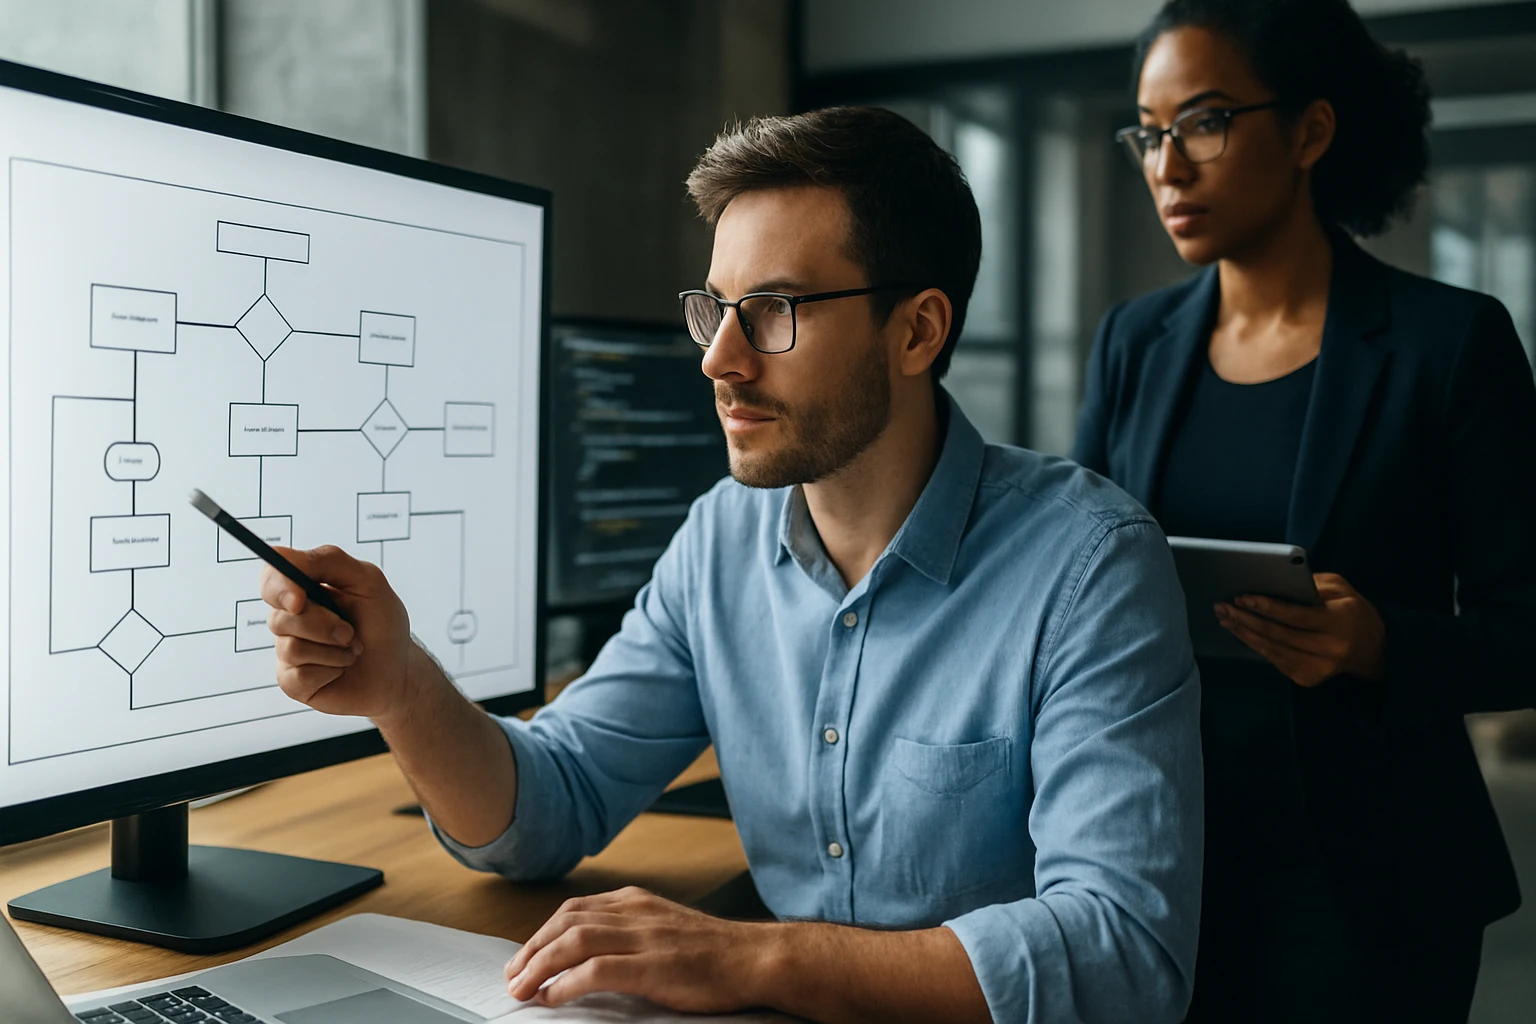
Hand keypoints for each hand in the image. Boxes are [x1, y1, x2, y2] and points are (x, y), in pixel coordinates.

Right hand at [261, 545, 414, 720]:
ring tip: (353, 649)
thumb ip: (329, 560)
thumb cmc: (382, 624)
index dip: (278, 587)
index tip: (298, 601)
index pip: (271, 579)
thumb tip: (282, 556)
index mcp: (304, 589)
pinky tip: (342, 668)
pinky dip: (331, 670)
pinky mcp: (292, 681)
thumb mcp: (368, 581)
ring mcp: (288, 650)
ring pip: (291, 648)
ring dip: (334, 650)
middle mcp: (291, 618)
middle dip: (322, 625)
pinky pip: (299, 676)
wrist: (397, 670)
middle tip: (350, 631)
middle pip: (279, 617)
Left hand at [504, 887, 773, 1011]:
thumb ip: (630, 934)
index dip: (541, 933)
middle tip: (512, 976)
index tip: (524, 957)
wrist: (755, 959)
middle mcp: (636, 912)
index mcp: (637, 902)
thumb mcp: (665, 929)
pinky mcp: (654, 966)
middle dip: (531, 949)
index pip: (574, 909)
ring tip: (522, 988)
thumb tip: (588, 956)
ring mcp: (645, 937)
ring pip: (574, 941)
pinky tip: (554, 997)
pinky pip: (598, 970)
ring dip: (540, 965)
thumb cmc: (714, 953)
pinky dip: (567, 984)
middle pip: (566, 922)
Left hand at [1215, 572, 1385, 686]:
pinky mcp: (1308, 678)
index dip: (1266, 606)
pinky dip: (1255, 645)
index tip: (1242, 597)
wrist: (1374, 648)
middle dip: (1246, 619)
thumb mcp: (1341, 589)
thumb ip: (1311, 584)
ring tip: (1225, 618)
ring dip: (1245, 633)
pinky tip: (1241, 632)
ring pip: (1273, 650)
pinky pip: (1275, 660)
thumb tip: (1275, 581)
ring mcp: (1318, 668)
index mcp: (1339, 621)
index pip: (1295, 615)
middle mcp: (1330, 648)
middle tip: (1222, 607)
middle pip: (1279, 634)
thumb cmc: (1352, 612)